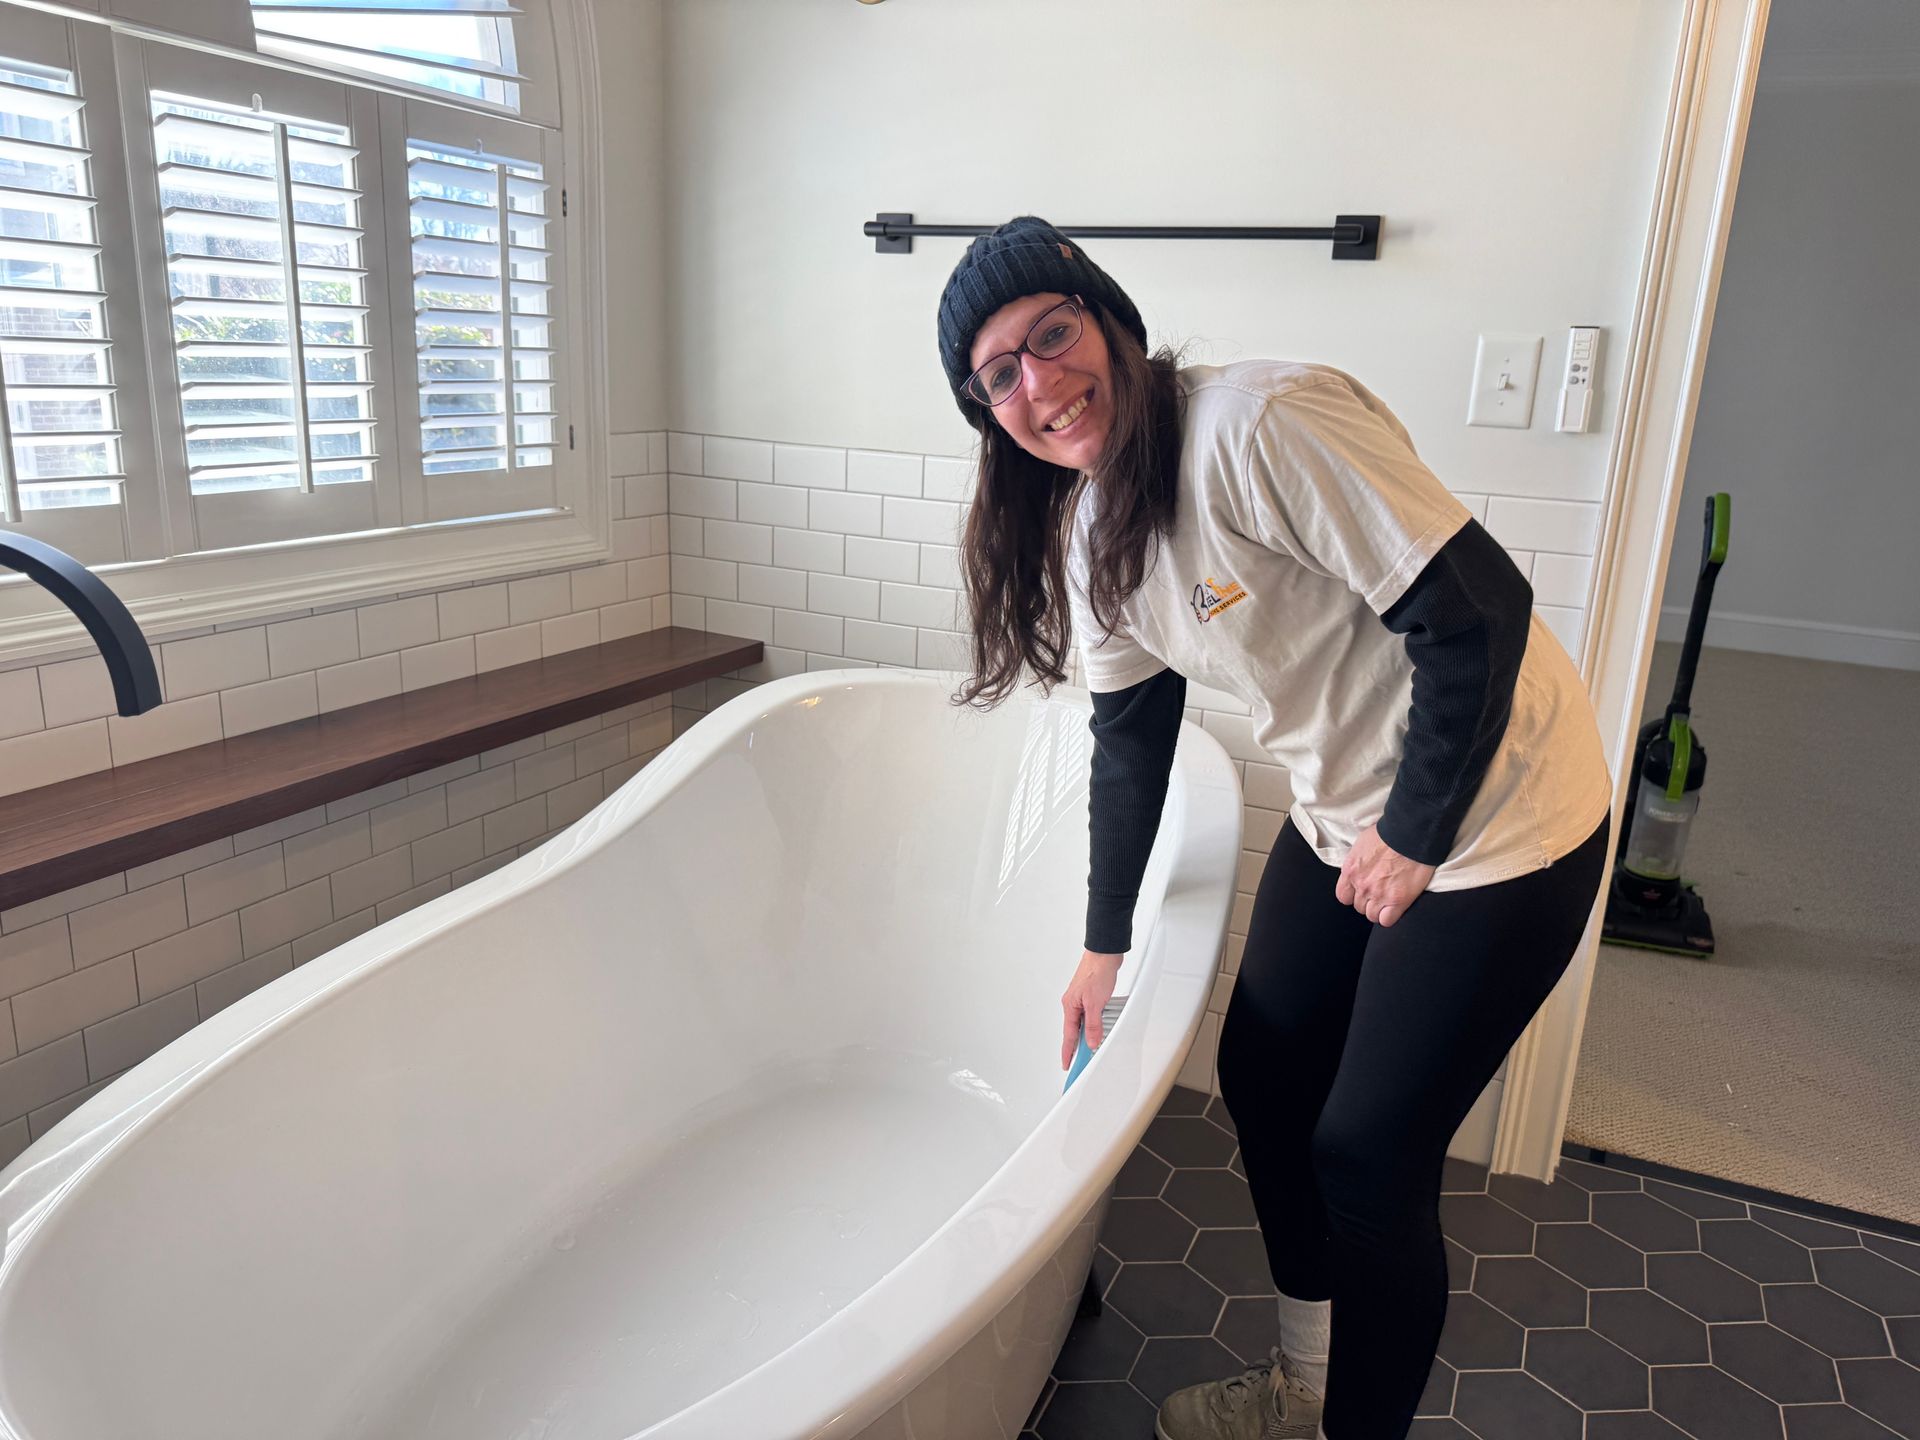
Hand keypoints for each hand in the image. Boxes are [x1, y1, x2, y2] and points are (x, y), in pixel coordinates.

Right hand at [1062, 949, 1122, 1068]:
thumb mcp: (1095, 1003)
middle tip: (1076, 1062)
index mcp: (1070, 1006)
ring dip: (1084, 1035)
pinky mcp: (1090, 995)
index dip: (1068, 1052)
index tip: (1066, 1065)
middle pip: (1073, 1030)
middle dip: (1074, 1047)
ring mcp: (1081, 999)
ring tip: (1086, 1049)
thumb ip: (1092, 1025)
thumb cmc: (1097, 971)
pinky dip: (1090, 1024)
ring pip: (1081, 1023)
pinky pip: (1088, 1015)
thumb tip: (1090, 1042)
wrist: (1104, 953)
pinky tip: (1095, 1027)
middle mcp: (1073, 1003)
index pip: (1068, 1036)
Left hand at [1336, 824, 1435, 926]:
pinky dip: (1390, 917)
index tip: (1362, 892)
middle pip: (1359, 907)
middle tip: (1381, 893)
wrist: (1410, 835)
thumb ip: (1357, 862)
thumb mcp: (1362, 845)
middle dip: (1369, 901)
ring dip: (1380, 910)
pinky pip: (1386, 921)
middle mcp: (1362, 886)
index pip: (1343, 896)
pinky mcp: (1397, 901)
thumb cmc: (1388, 834)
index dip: (1353, 896)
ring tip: (1389, 900)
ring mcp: (1379, 895)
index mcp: (1350, 871)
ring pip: (1372, 916)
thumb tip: (1359, 868)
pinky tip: (1396, 908)